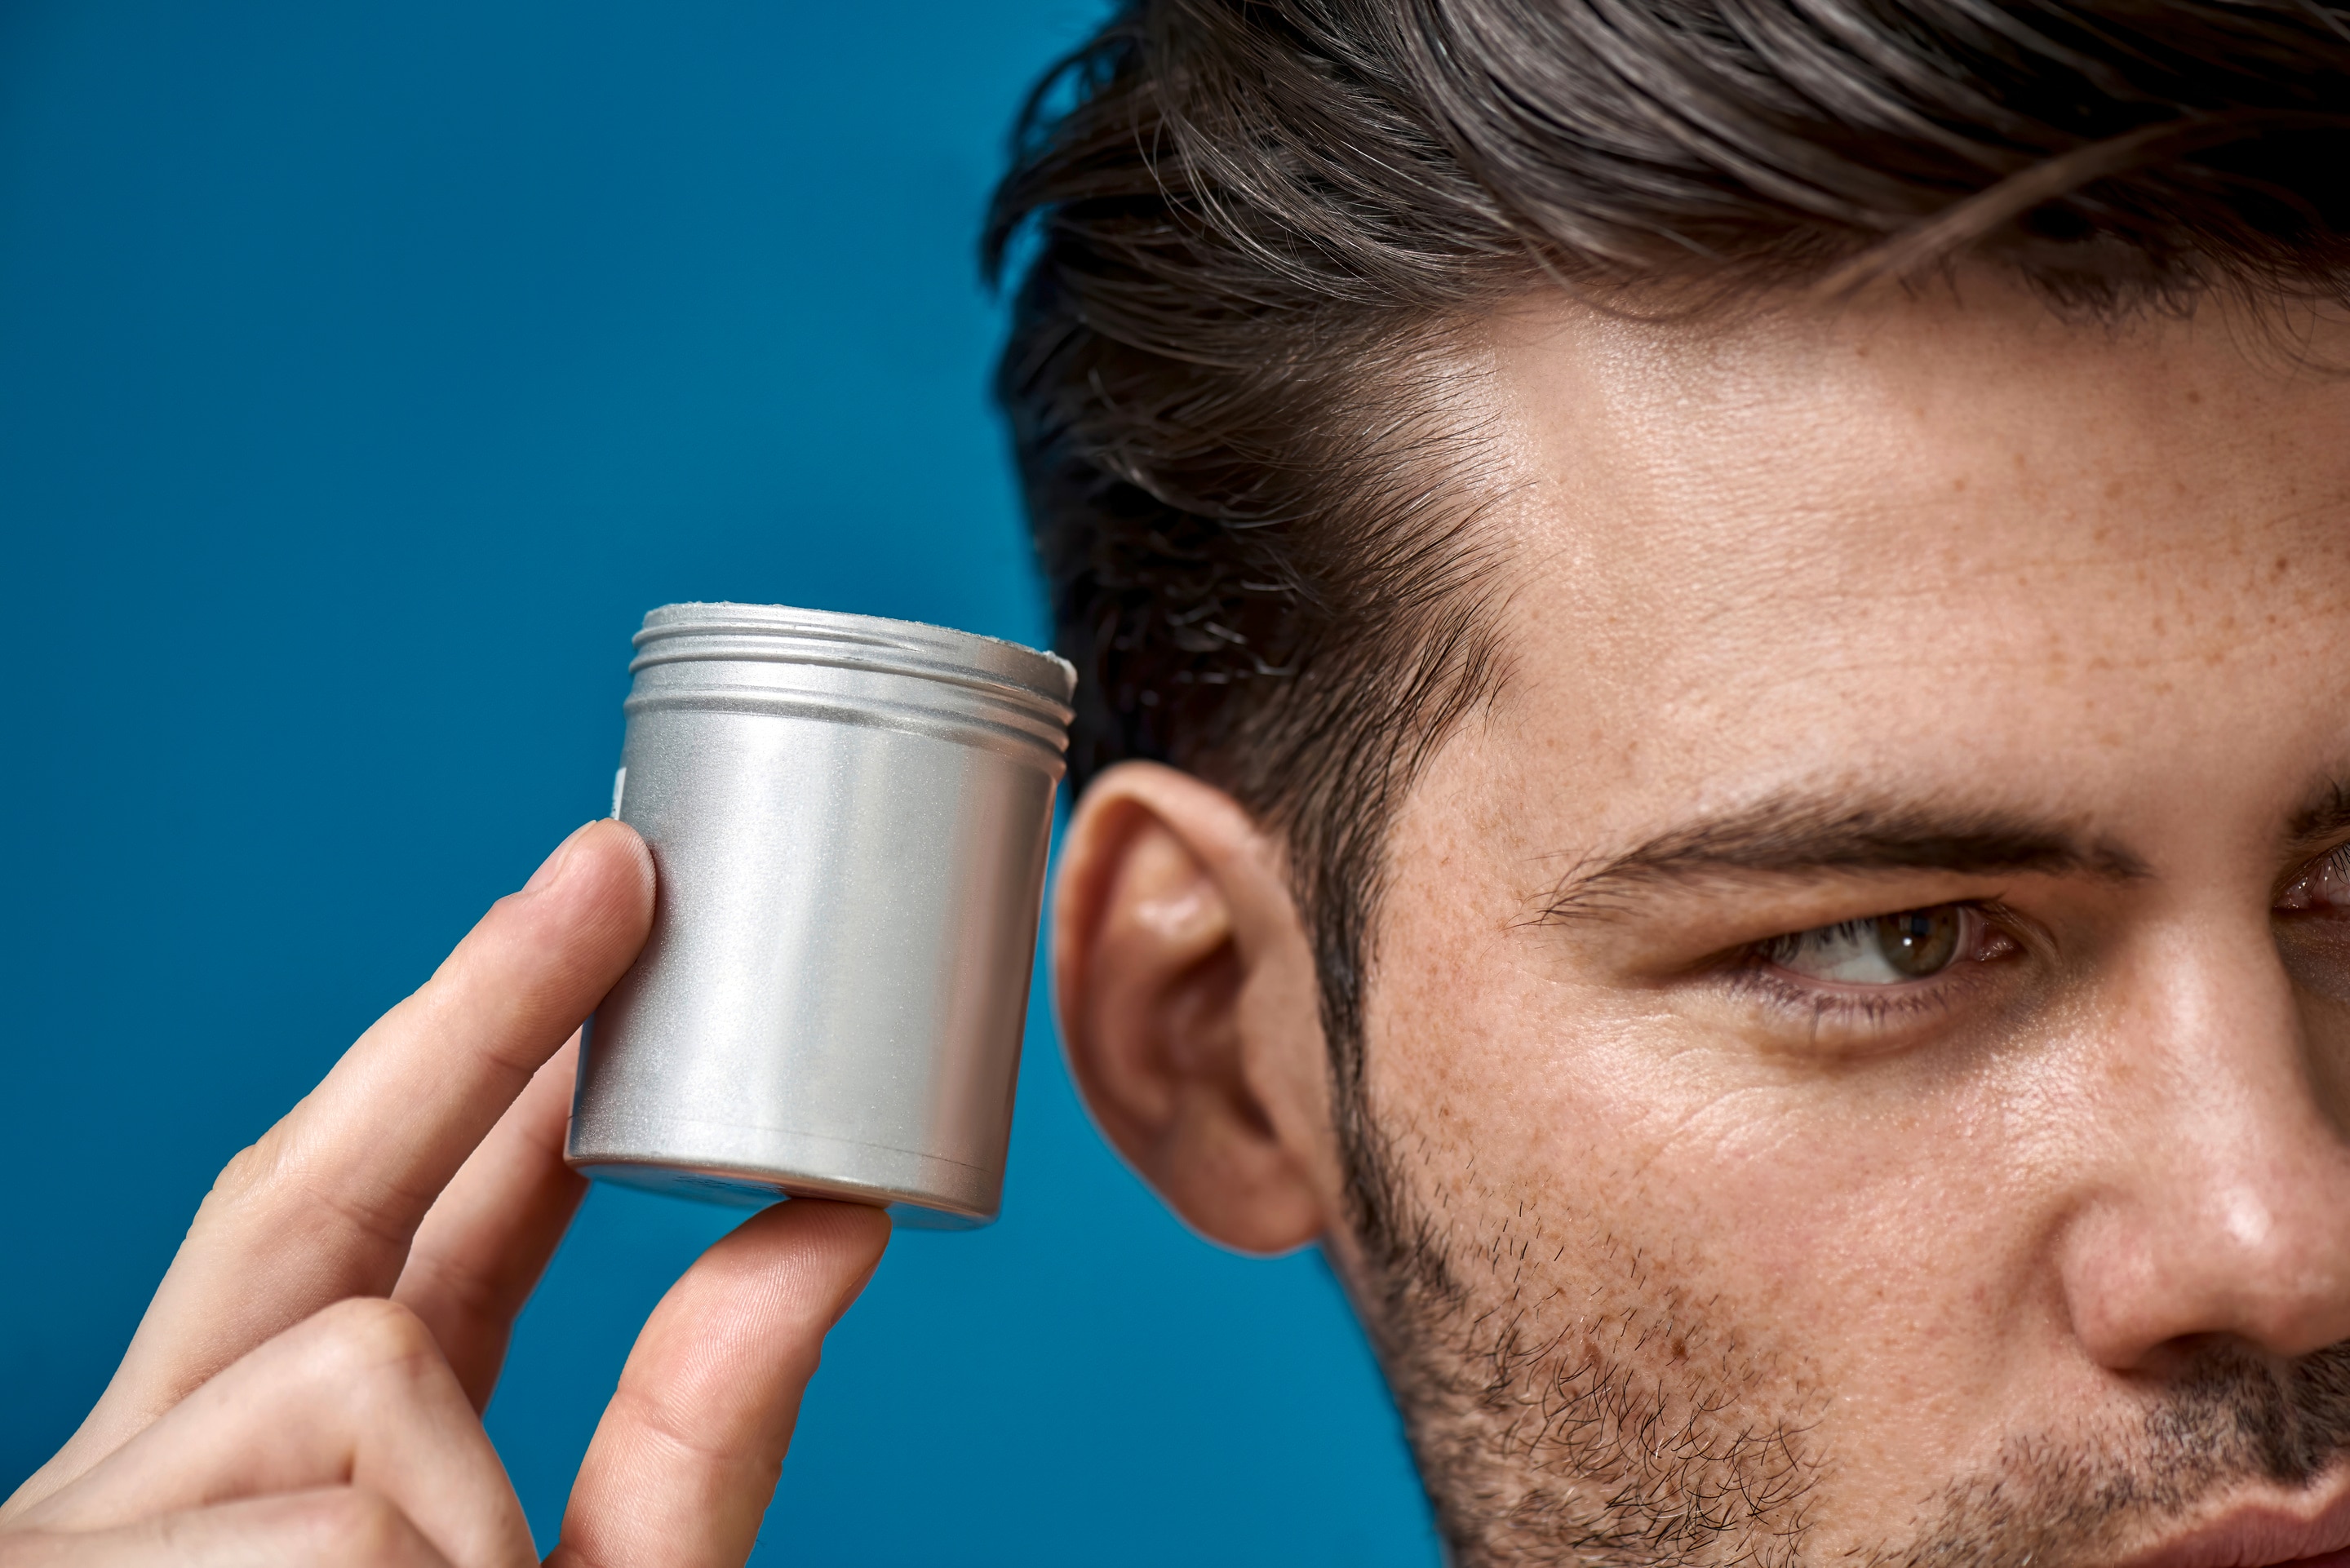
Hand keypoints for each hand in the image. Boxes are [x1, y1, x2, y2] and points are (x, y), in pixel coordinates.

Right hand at [0, 820, 890, 1565]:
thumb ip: (690, 1448)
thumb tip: (822, 1227)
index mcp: (264, 1497)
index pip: (378, 1237)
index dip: (476, 1067)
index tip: (589, 917)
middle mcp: (145, 1489)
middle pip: (317, 1200)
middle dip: (469, 1019)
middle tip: (608, 871)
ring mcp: (96, 1533)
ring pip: (363, 1370)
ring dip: (462, 1510)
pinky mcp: (85, 1564)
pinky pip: (348, 1480)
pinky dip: (428, 1560)